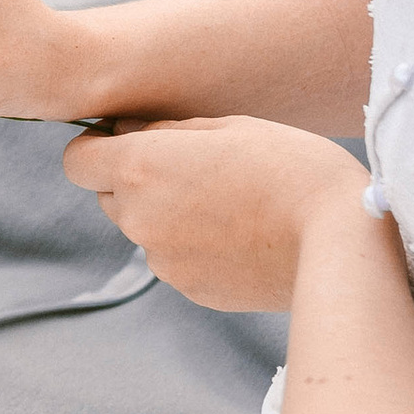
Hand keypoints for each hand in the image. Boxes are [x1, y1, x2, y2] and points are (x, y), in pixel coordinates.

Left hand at [60, 114, 363, 310]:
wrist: (336, 240)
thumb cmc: (290, 166)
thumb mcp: (228, 125)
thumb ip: (165, 129)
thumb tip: (127, 130)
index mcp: (141, 168)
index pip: (77, 161)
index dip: (96, 148)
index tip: (125, 140)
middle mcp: (139, 218)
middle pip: (110, 195)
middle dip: (135, 180)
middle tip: (194, 167)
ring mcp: (163, 260)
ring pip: (144, 229)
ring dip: (167, 214)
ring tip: (229, 202)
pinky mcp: (190, 289)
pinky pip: (175, 259)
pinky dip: (194, 245)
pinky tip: (241, 234)